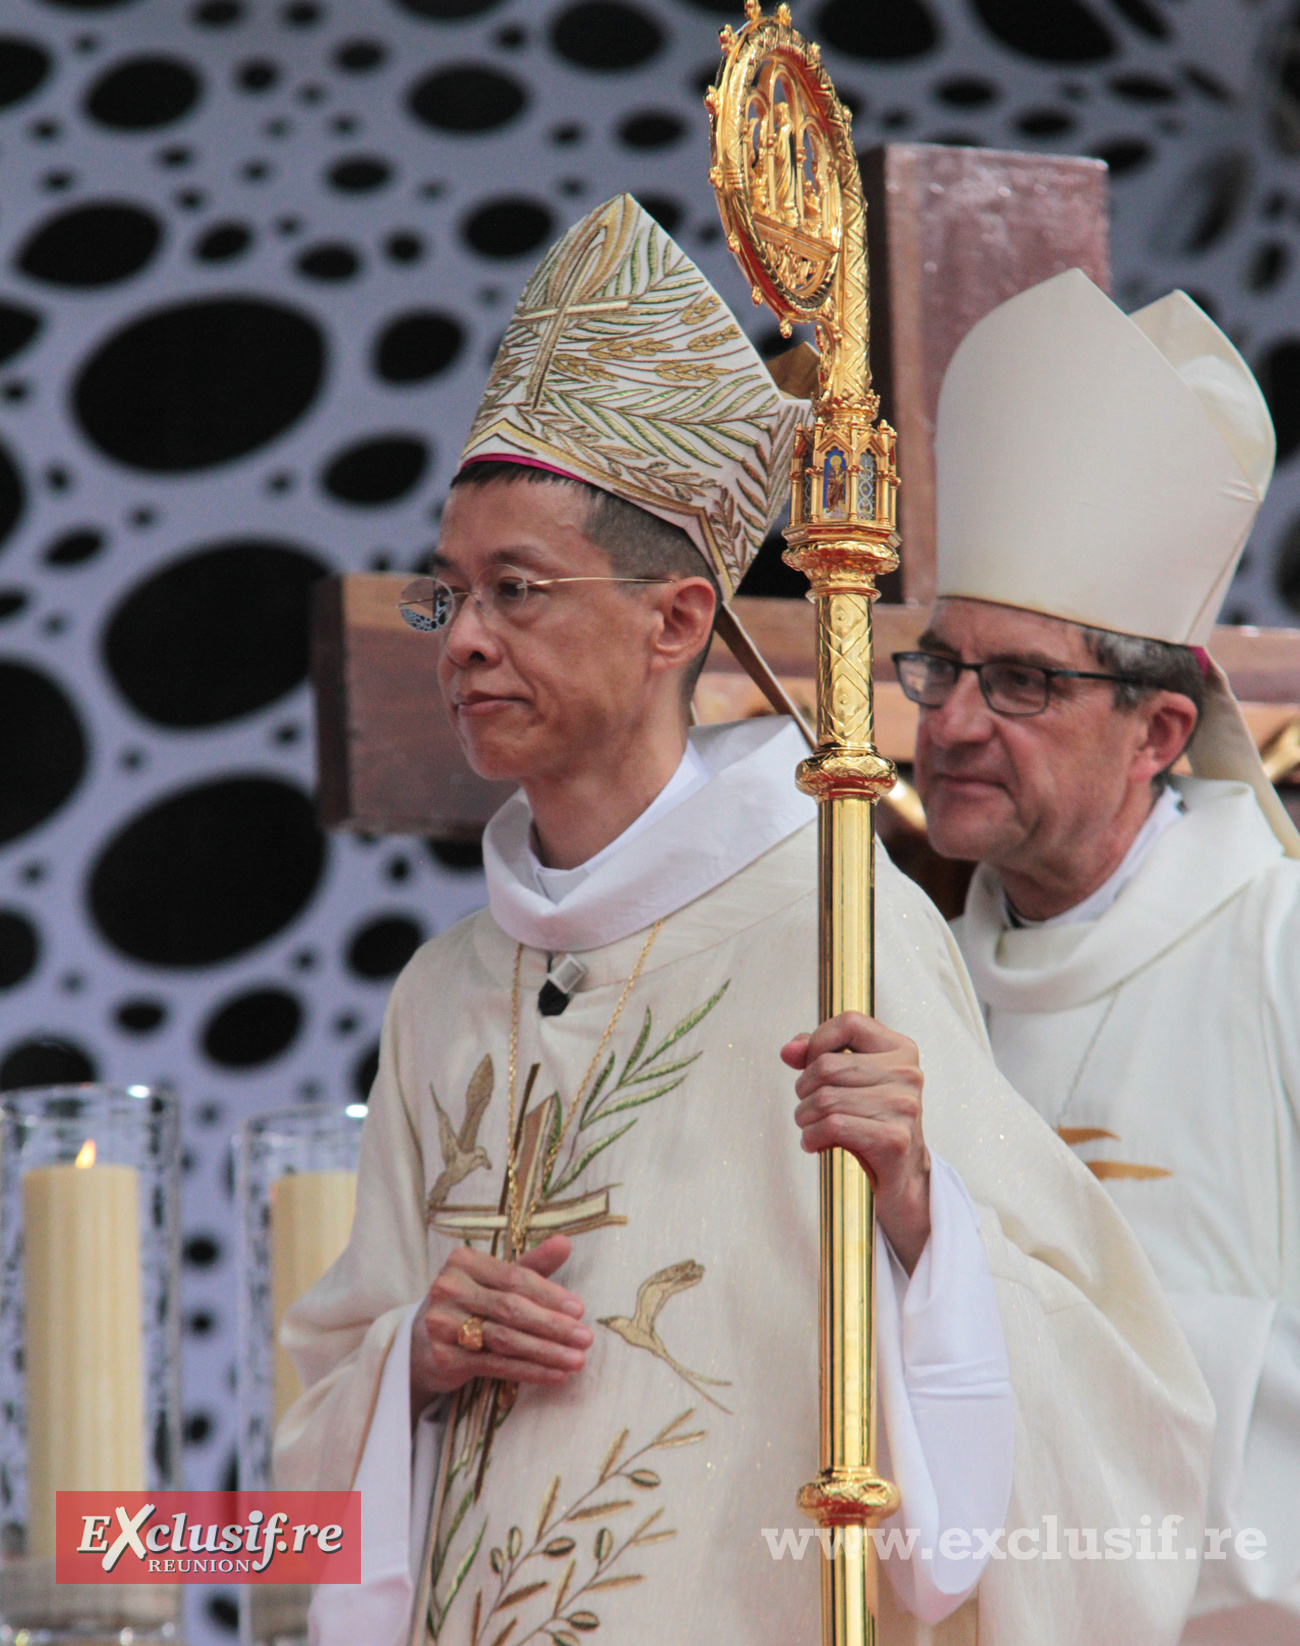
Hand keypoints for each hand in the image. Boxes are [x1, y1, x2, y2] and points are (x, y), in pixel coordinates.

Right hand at [410, 1234, 592, 1421]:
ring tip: (577, 1360)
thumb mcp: (494, 1281)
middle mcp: (448, 1289)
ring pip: (505, 1339)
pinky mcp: (443, 1358)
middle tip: (585, 1338)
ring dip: (546, 1351)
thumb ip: (530, 1265)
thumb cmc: (468, 1305)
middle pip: (511, 1309)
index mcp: (463, 1262)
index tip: (580, 1309)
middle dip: (553, 1325)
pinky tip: (554, 1375)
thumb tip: (566, 1243)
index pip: (514, 1277)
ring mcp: (442, 1324)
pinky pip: (495, 1365)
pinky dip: (529, 1371)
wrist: (419, 1345)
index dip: (549, 1294)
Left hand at [782, 1012, 931, 1273]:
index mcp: (902, 1049)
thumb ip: (819, 1056)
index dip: (818, 1041)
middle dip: (804, 1089)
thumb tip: (789, 1051)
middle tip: (806, 1108)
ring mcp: (905, 1106)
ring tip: (810, 1127)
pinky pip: (832, 1126)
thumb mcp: (850, 1081)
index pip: (849, 1023)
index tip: (809, 1065)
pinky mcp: (895, 1139)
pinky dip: (812, 1137)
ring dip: (804, 1117)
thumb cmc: (873, 1121)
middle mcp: (908, 1073)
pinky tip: (815, 1144)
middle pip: (827, 1065)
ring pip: (825, 1098)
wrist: (903, 1176)